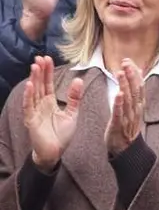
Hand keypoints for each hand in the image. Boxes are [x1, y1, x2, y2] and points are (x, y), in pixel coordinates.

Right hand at [23, 56, 83, 172]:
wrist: (55, 152)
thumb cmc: (62, 134)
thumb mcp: (72, 114)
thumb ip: (74, 98)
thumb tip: (78, 80)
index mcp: (50, 103)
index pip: (48, 84)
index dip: (48, 72)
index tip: (48, 58)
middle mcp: (40, 105)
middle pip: (40, 85)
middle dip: (40, 71)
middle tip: (40, 57)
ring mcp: (35, 112)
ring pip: (34, 92)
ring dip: (34, 79)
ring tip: (35, 66)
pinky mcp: (31, 121)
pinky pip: (29, 106)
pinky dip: (29, 96)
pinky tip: (30, 85)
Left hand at [104, 58, 145, 155]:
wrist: (126, 149)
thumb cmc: (128, 127)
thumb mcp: (134, 108)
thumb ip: (135, 91)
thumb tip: (138, 73)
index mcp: (139, 104)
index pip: (139, 85)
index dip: (135, 73)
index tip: (129, 61)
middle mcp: (136, 109)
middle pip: (135, 89)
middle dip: (131, 75)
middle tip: (126, 62)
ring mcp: (128, 117)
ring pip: (128, 99)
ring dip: (125, 85)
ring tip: (121, 72)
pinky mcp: (118, 125)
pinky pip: (119, 113)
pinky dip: (119, 104)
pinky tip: (118, 94)